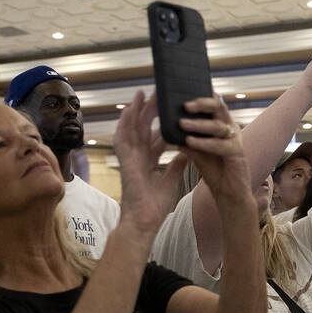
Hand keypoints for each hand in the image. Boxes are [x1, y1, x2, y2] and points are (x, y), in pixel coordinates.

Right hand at [114, 89, 189, 234]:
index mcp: (149, 160)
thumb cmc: (155, 205)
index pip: (156, 135)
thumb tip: (188, 151)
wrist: (145, 221)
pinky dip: (124, 123)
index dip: (162, 121)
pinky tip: (129, 109)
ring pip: (132, 128)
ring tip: (142, 93)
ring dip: (136, 110)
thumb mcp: (171, 179)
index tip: (171, 107)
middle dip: (151, 109)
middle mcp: (138, 156)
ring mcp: (130, 158)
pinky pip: (122, 138)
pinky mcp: (124, 162)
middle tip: (159, 92)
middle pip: (144, 127)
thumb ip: (177, 164)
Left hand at [177, 95, 254, 211]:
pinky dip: (205, 143)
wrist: (229, 195)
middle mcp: (230, 130)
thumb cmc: (215, 172)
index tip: (182, 95)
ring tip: (182, 124)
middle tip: (185, 105)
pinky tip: (191, 142)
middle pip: (219, 107)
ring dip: (199, 124)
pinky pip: (221, 145)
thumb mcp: (197, 153)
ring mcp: (235, 141)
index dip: (200, 98)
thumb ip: (188, 141)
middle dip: (201, 104)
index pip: (212, 105)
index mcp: (221, 126)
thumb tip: (171, 130)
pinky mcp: (238, 154)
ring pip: (218, 126)